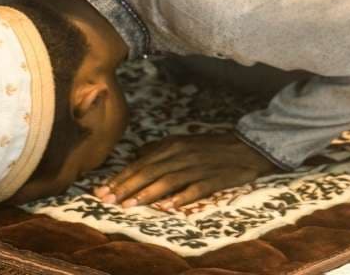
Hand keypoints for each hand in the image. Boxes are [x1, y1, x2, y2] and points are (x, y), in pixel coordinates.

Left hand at [93, 133, 277, 209]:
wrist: (247, 147)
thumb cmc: (212, 147)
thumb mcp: (184, 142)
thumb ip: (161, 149)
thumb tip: (137, 155)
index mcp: (174, 145)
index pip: (141, 162)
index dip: (121, 177)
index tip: (102, 190)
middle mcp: (183, 154)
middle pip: (150, 171)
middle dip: (126, 187)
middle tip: (107, 201)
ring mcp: (199, 167)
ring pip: (168, 180)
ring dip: (146, 193)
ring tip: (129, 205)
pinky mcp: (215, 179)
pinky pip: (196, 189)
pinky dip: (181, 198)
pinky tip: (167, 207)